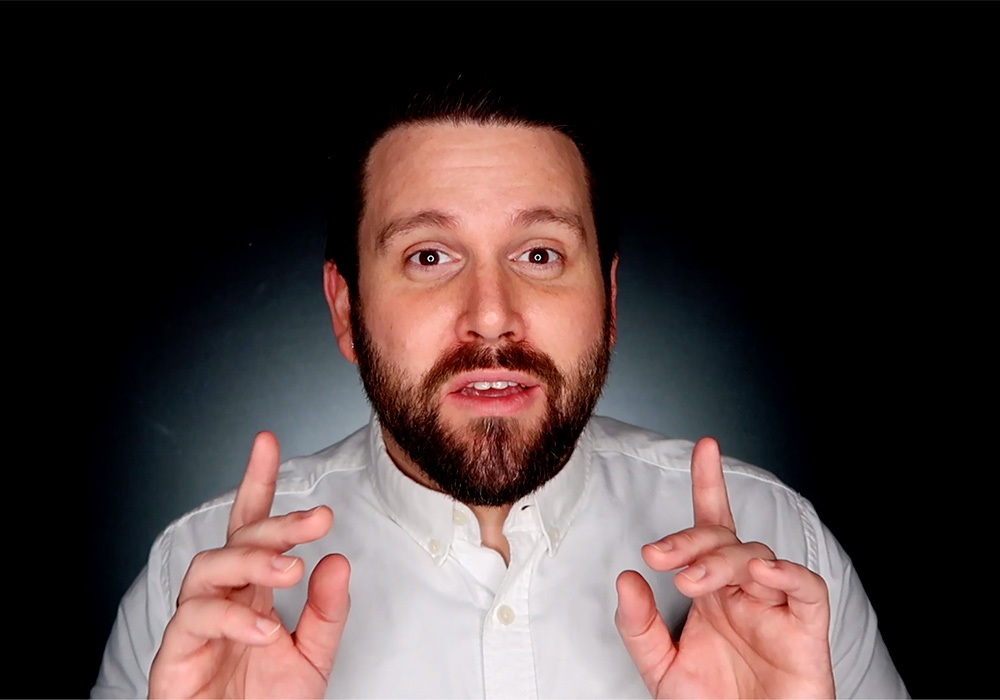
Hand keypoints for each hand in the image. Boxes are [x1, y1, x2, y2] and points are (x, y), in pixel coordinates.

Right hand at [148, 431, 350, 698]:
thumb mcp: (313, 658)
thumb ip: (326, 612)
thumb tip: (336, 560)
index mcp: (252, 592)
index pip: (252, 528)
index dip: (257, 483)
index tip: (267, 442)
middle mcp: (222, 600)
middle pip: (236, 540)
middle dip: (276, 523)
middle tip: (318, 519)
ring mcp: (194, 625)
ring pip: (208, 568)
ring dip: (252, 561)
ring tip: (290, 569)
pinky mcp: (174, 656)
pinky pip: (194, 620)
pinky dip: (230, 618)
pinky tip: (262, 629)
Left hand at [615, 437, 834, 698]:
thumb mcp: (661, 668)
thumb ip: (640, 626)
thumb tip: (627, 578)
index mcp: (712, 593)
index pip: (712, 528)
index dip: (710, 485)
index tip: (705, 449)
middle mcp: (744, 592)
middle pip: (725, 539)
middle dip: (691, 540)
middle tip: (661, 558)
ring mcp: (776, 608)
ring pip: (756, 555)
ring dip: (721, 561)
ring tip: (693, 581)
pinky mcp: (806, 631)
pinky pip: (807, 588)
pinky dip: (786, 573)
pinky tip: (760, 571)